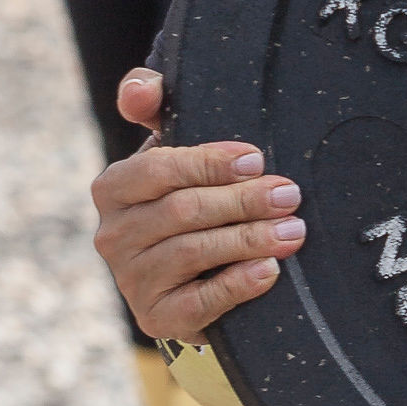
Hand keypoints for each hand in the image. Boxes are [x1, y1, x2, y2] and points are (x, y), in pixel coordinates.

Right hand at [91, 68, 306, 342]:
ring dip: (250, 239)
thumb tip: (140, 88)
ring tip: (293, 231)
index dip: (208, 163)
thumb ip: (155, 107)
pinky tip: (269, 270)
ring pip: (194, 254)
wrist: (187, 274)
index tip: (256, 159)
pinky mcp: (156, 317)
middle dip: (243, 201)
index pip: (156, 170)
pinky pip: (200, 302)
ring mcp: (131, 280)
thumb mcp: (172, 149)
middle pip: (182, 212)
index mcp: (114, 187)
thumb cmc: (186, 194)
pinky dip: (238, 285)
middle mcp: (112, 235)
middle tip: (290, 196)